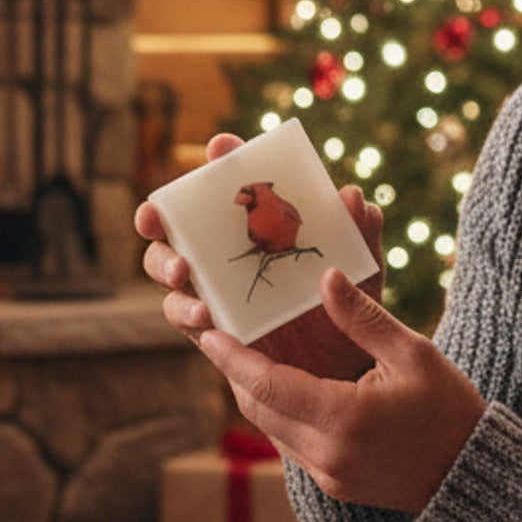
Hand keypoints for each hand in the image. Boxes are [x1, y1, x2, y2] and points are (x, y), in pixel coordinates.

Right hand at [135, 133, 384, 381]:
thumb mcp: (362, 275)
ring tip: (183, 271)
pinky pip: (183, 317)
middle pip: (180, 225)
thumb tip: (354, 197)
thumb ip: (360, 238)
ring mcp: (215, 292)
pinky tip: (204, 314)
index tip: (222, 148)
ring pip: (167, 268)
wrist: (342, 373)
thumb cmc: (350, 315)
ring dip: (164, 263)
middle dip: (160, 214)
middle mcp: (229, 255)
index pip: (235, 186)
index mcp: (263, 228)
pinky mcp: (211, 333)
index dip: (223, 162)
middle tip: (159, 216)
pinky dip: (184, 311)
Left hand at [199, 268, 485, 514]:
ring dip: (258, 395)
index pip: (267, 385)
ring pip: (271, 429)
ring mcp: (328, 474)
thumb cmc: (451, 410)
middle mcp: (326, 452)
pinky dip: (281, 415)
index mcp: (343, 417)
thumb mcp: (413, 353)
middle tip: (222, 336)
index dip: (232, 358)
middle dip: (237, 373)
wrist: (473, 476)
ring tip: (247, 358)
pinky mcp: (334, 484)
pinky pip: (291, 445)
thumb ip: (362, 317)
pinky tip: (286, 389)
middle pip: (259, 409)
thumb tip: (326, 277)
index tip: (209, 331)